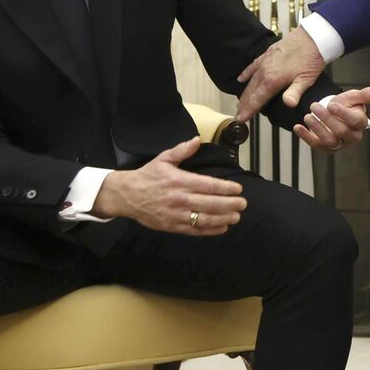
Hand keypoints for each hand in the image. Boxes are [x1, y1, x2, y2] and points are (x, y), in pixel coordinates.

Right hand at [89, 137, 245, 235]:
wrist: (126, 195)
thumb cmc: (147, 176)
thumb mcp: (163, 159)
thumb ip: (182, 150)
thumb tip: (197, 139)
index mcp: (179, 181)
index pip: (208, 185)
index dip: (226, 188)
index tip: (238, 189)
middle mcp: (179, 198)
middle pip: (210, 203)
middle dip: (229, 204)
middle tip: (243, 204)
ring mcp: (175, 214)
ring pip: (204, 219)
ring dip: (223, 219)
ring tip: (236, 217)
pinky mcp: (171, 226)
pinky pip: (194, 230)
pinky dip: (209, 230)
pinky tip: (222, 227)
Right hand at [235, 28, 325, 121]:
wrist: (312, 37)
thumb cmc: (311, 59)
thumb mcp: (306, 79)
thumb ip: (294, 93)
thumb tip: (288, 104)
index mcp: (273, 80)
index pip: (257, 99)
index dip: (248, 110)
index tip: (240, 119)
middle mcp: (265, 71)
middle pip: (251, 91)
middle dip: (244, 105)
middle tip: (238, 115)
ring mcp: (265, 62)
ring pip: (251, 80)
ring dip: (245, 93)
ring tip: (239, 103)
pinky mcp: (268, 54)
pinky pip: (253, 65)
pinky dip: (246, 73)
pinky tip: (240, 79)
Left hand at [294, 86, 369, 152]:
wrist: (334, 113)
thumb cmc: (346, 105)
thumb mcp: (354, 97)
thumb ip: (366, 94)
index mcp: (360, 124)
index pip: (354, 121)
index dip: (343, 114)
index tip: (331, 104)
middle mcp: (352, 137)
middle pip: (341, 131)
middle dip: (326, 119)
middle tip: (314, 106)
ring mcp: (339, 144)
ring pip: (329, 141)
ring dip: (317, 129)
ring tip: (307, 116)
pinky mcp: (326, 148)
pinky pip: (316, 145)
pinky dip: (306, 137)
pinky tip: (298, 127)